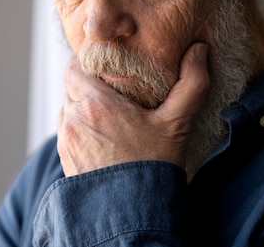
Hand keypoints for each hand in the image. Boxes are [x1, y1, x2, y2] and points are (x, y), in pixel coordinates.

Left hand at [57, 42, 209, 176]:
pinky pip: (68, 131)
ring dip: (83, 108)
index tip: (105, 68)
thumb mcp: (177, 124)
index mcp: (96, 103)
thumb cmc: (154, 167)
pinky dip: (81, 129)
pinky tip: (103, 139)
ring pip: (69, 109)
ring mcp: (67, 139)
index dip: (87, 64)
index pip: (73, 67)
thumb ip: (191, 84)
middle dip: (89, 86)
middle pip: (72, 88)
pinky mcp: (65, 158)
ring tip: (109, 117)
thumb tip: (199, 50)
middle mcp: (74, 118)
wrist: (132, 214)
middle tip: (113, 92)